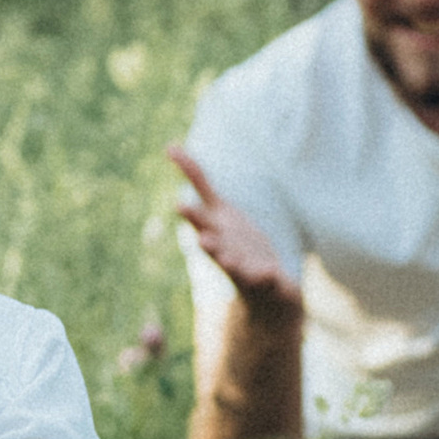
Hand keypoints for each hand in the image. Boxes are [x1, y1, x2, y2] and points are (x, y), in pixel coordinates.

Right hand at [167, 152, 300, 311]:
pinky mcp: (267, 279)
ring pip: (234, 265)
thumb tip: (168, 145)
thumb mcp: (218, 209)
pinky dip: (265, 276)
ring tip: (229, 261)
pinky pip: (266, 278)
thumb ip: (196, 179)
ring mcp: (245, 266)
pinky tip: (269, 272)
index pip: (201, 218)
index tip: (179, 205)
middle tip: (202, 239)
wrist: (264, 292)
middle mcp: (225, 248)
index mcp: (214, 230)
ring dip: (229, 262)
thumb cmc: (235, 244)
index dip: (192, 213)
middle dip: (208, 241)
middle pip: (214, 244)